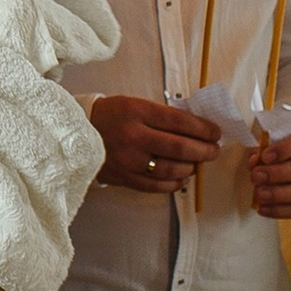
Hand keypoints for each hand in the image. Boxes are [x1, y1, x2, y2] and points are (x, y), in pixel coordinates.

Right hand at [90, 95, 220, 195]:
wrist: (75, 134)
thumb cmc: (110, 116)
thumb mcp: (134, 105)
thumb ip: (161, 116)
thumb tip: (195, 128)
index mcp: (137, 112)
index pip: (179, 121)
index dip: (203, 128)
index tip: (215, 132)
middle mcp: (134, 136)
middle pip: (179, 147)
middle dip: (203, 150)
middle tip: (214, 150)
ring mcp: (128, 160)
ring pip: (170, 168)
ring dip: (190, 167)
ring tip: (197, 163)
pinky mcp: (124, 177)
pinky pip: (156, 185)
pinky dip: (174, 183)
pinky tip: (182, 178)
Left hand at [250, 122, 290, 219]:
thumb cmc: (288, 145)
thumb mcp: (278, 139)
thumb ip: (267, 148)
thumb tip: (255, 162)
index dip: (285, 149)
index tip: (265, 156)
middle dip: (279, 174)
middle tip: (256, 176)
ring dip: (280, 194)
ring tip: (259, 194)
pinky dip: (282, 211)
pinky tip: (264, 209)